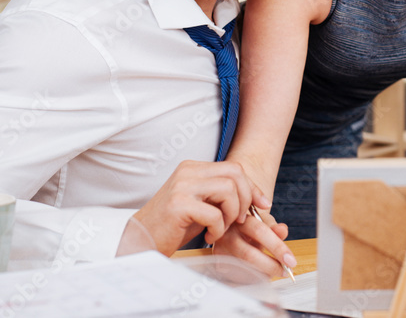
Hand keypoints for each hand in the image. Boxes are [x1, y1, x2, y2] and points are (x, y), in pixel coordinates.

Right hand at [130, 160, 269, 255]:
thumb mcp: (203, 204)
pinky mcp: (179, 204)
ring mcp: (182, 185)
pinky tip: (208, 236)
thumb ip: (223, 195)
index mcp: (193, 167)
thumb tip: (256, 197)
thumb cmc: (175, 225)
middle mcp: (187, 171)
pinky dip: (218, 229)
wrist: (142, 239)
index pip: (234, 168)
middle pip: (235, 174)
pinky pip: (215, 214)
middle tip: (237, 221)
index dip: (252, 187)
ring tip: (219, 229)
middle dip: (245, 200)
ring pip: (228, 190)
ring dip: (231, 215)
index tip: (262, 205)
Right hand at [212, 209, 296, 278]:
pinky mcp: (218, 261)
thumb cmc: (251, 223)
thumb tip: (283, 231)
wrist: (232, 225)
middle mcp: (227, 232)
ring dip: (262, 273)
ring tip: (273, 270)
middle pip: (249, 254)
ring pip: (243, 268)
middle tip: (285, 271)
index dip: (277, 248)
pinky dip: (252, 278)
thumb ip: (274, 226)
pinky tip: (259, 273)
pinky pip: (236, 276)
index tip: (291, 261)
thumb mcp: (264, 220)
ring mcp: (220, 247)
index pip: (260, 232)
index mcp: (240, 218)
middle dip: (271, 266)